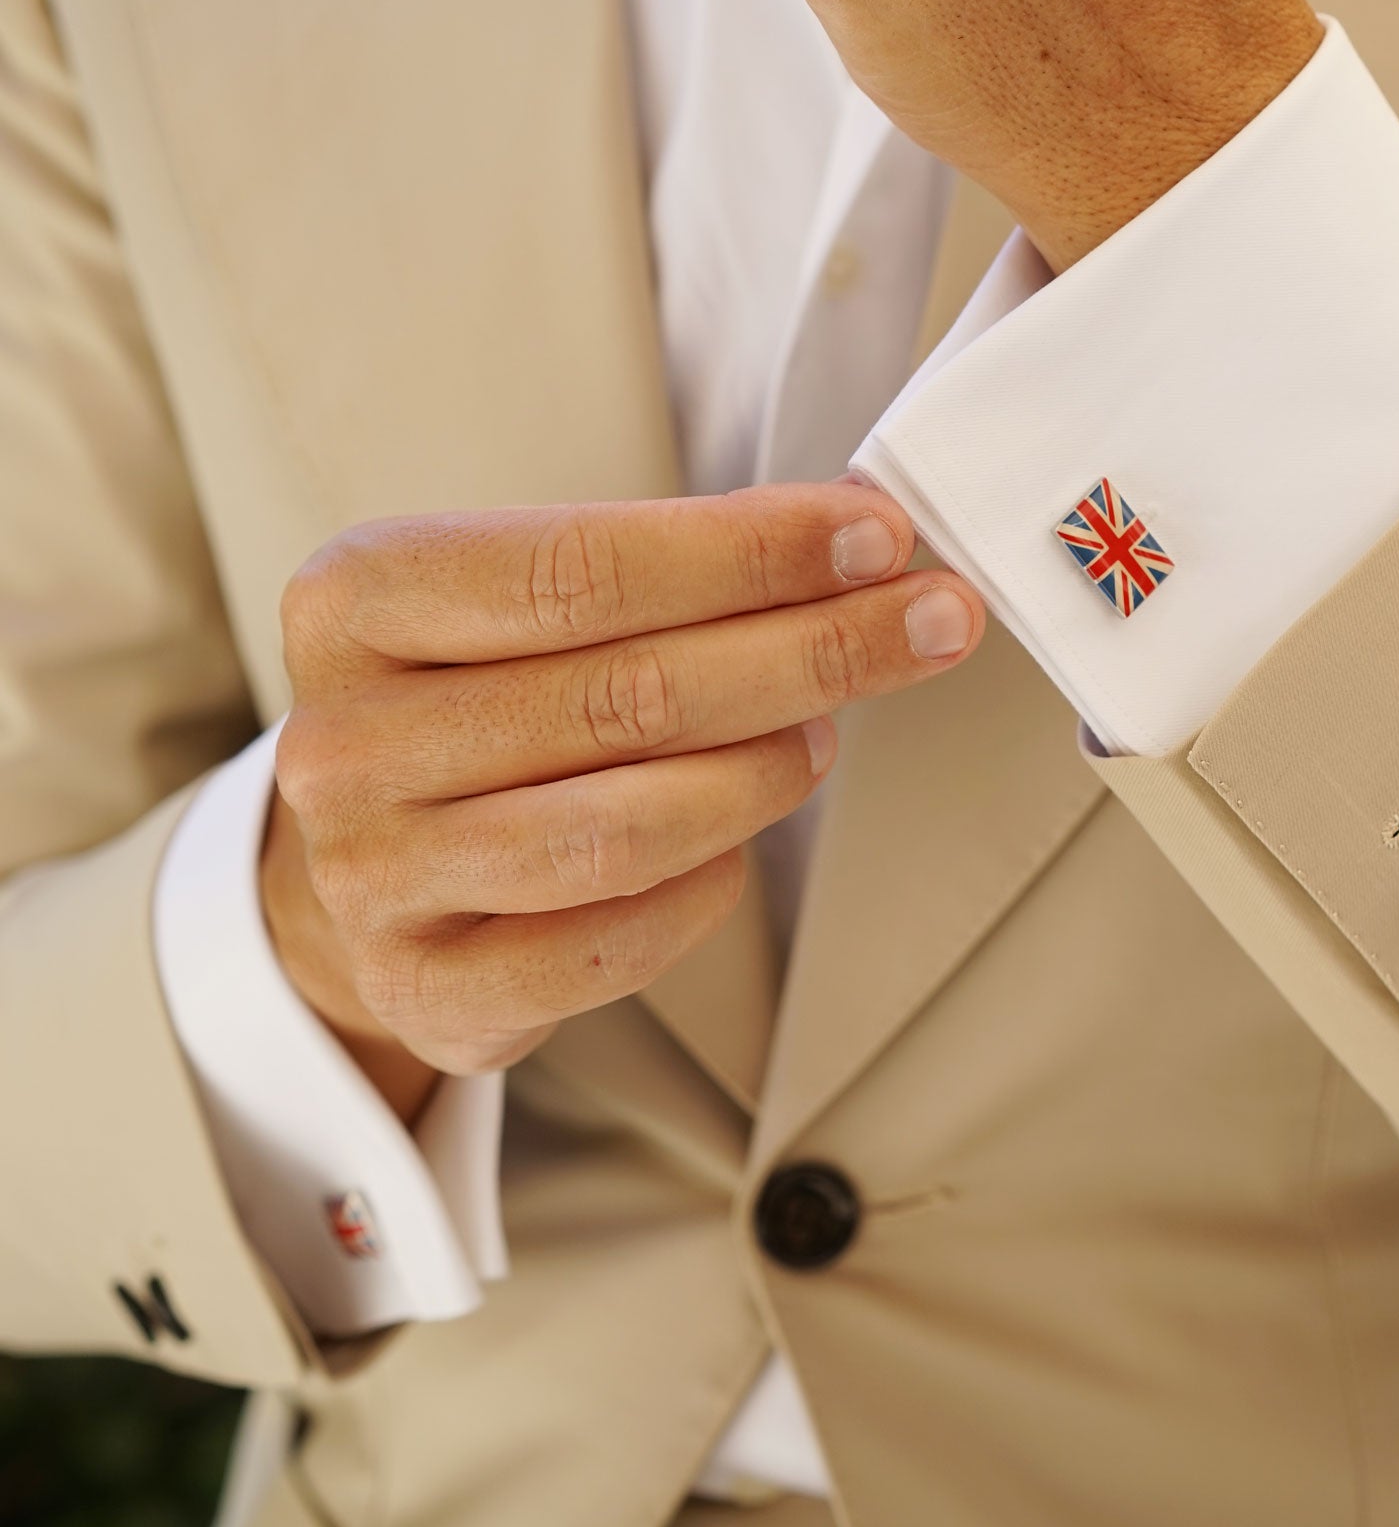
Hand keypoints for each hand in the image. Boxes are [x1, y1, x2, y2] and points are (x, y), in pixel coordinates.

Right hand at [262, 486, 982, 1120]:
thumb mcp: (524, 598)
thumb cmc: (477, 699)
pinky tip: (739, 845)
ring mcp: (373, 875)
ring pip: (625, 829)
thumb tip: (857, 537)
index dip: (750, 552)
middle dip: (808, 650)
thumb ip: (669, 562)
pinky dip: (704, 889)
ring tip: (824, 735)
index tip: (879, 537)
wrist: (367, 858)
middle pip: (624, 695)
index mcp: (354, 601)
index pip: (582, 568)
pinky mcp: (425, 989)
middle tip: (929, 622)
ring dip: (762, 773)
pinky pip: (612, 944)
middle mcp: (342, 739)